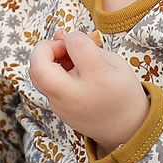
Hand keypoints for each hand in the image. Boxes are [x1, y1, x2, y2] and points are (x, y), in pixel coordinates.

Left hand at [28, 30, 150, 152]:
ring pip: (37, 77)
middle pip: (39, 68)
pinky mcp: (57, 111)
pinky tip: (70, 74)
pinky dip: (52, 73)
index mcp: (98, 79)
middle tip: (61, 48)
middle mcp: (76, 95)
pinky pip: (45, 86)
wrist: (125, 128)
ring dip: (46, 61)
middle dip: (44, 49)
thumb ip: (87, 47)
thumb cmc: (122, 91)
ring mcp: (62, 106)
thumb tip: (60, 34)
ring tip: (68, 61)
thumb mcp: (114, 63)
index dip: (74, 36)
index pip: (75, 46)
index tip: (81, 41)